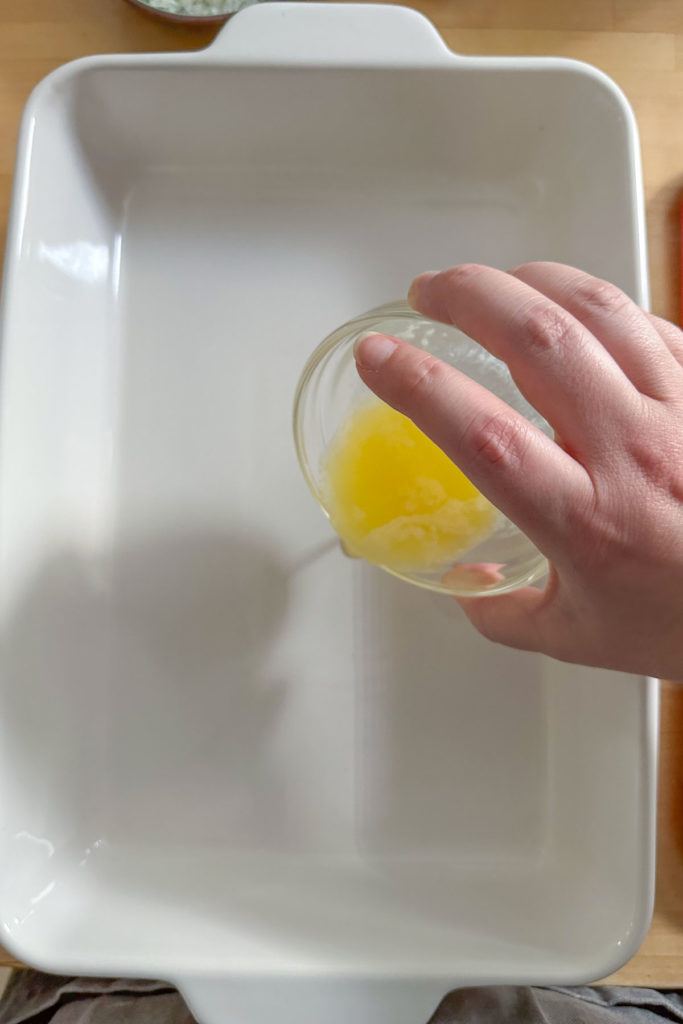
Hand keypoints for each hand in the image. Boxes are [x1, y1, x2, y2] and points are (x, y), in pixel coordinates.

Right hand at [354, 263, 682, 679]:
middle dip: (469, 296)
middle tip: (429, 292)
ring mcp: (679, 412)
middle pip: (541, 340)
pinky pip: (650, 324)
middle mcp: (634, 454)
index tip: (378, 355)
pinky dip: (598, 304)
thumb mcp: (579, 639)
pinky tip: (572, 309)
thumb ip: (502, 613)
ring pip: (598, 312)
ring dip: (531, 280)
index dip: (420, 386)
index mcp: (588, 521)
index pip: (484, 434)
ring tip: (493, 283)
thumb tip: (465, 582)